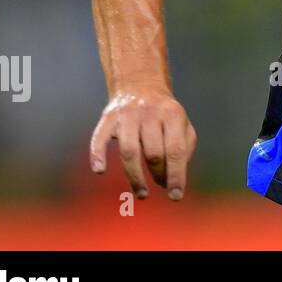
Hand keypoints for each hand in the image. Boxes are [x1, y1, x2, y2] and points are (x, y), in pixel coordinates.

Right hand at [90, 83, 197, 200]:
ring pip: (130, 151)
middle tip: (160, 185)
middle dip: (158, 174)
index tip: (176, 196)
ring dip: (135, 177)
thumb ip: (184, 149)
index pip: (175, 150)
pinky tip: (100, 170)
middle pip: (153, 152)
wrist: (140, 85)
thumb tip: (174, 178)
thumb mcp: (182, 125)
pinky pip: (99, 138)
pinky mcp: (107, 118)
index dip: (176, 175)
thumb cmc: (165, 115)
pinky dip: (97, 155)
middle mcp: (150, 113)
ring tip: (142, 193)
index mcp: (172, 114)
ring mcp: (127, 115)